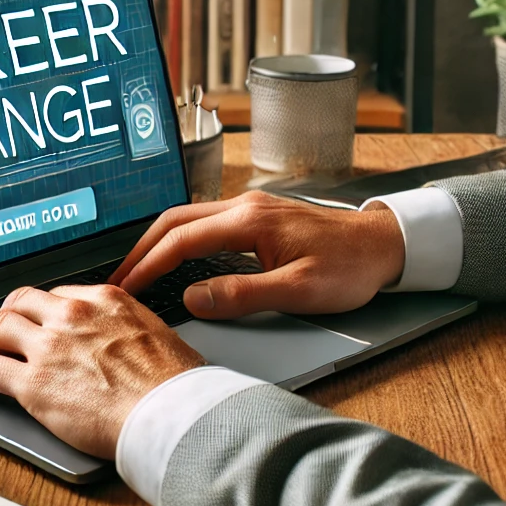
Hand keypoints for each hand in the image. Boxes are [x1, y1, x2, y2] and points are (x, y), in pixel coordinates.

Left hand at [0, 284, 203, 458]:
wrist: (170, 414)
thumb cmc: (175, 386)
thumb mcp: (159, 336)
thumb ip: (132, 332)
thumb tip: (130, 343)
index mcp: (105, 300)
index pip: (60, 295)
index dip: (42, 312)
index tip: (37, 323)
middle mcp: (72, 315)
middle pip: (21, 303)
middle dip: (5, 316)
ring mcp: (49, 347)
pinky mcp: (33, 384)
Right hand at [109, 191, 405, 319]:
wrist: (386, 245)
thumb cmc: (351, 267)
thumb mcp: (299, 291)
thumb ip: (243, 294)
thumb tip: (194, 298)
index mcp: (250, 221)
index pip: (181, 240)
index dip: (148, 265)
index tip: (126, 287)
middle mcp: (245, 207)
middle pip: (174, 220)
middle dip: (141, 248)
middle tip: (119, 279)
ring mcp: (252, 208)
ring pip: (188, 217)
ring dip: (159, 242)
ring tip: (139, 270)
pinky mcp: (259, 216)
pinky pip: (206, 222)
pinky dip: (180, 239)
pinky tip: (177, 258)